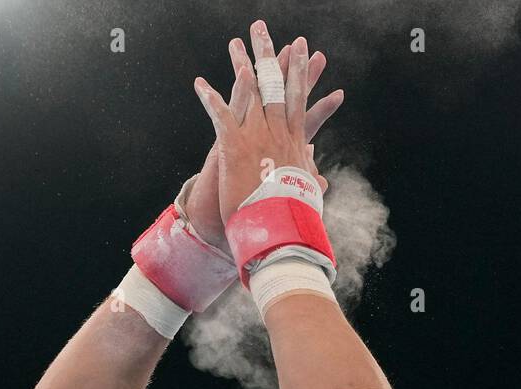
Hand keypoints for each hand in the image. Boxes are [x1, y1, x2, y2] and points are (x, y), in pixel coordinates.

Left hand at [187, 24, 341, 250]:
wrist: (278, 228)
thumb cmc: (292, 215)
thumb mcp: (306, 193)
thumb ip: (310, 179)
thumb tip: (320, 179)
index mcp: (294, 140)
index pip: (297, 96)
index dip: (299, 69)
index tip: (301, 47)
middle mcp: (277, 131)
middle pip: (273, 84)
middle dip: (268, 54)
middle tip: (262, 29)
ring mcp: (256, 136)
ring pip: (249, 92)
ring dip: (240, 65)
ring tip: (235, 43)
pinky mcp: (235, 146)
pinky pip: (221, 116)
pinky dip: (210, 99)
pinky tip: (200, 83)